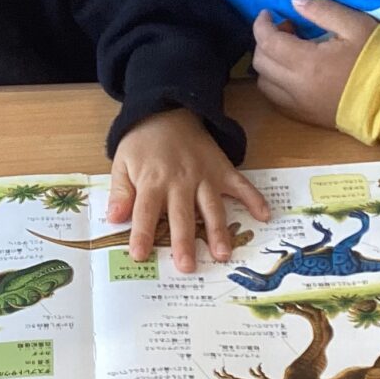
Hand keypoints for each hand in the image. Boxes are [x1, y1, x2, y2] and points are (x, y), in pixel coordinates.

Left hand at [108, 111, 270, 272]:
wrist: (168, 111)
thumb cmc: (142, 143)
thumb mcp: (121, 163)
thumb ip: (120, 192)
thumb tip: (114, 218)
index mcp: (152, 181)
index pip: (145, 212)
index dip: (142, 234)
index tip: (140, 255)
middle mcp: (180, 181)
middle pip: (182, 216)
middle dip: (184, 242)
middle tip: (187, 267)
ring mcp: (204, 176)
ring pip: (212, 207)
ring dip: (218, 231)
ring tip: (223, 254)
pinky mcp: (222, 169)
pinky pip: (240, 185)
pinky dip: (254, 199)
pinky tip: (265, 215)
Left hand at [251, 0, 377, 128]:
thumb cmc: (379, 59)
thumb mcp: (356, 25)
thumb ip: (323, 10)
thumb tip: (294, 0)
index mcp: (306, 63)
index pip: (268, 42)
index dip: (262, 24)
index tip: (268, 13)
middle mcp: (296, 87)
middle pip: (261, 63)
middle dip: (265, 41)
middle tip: (288, 29)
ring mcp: (299, 106)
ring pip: (264, 84)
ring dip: (269, 64)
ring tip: (289, 51)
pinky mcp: (306, 117)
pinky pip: (276, 100)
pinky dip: (275, 83)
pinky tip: (292, 73)